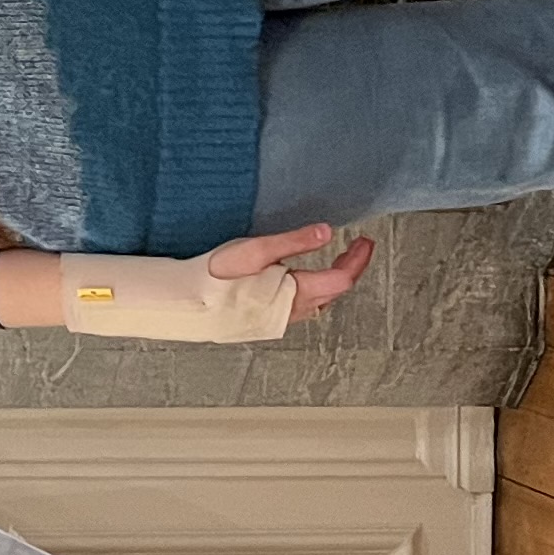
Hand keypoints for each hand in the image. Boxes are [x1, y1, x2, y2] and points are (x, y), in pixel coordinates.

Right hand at [206, 224, 374, 318]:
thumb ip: (294, 241)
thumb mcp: (257, 250)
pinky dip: (315, 291)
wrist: (188, 303)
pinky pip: (303, 308)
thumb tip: (328, 232)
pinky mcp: (269, 322)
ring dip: (333, 281)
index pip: (342, 279)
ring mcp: (282, 320)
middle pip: (335, 291)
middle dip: (350, 267)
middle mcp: (294, 312)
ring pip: (320, 302)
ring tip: (337, 260)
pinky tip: (305, 280)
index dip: (358, 260)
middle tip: (357, 246)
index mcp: (296, 293)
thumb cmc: (217, 275)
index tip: (365, 240)